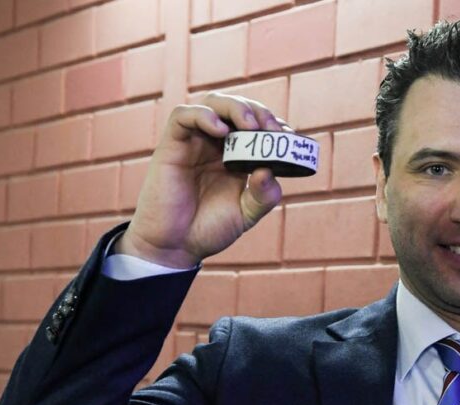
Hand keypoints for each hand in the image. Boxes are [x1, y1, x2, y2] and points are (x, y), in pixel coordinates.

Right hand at [117, 93, 289, 267]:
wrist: (174, 247)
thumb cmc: (207, 229)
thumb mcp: (245, 215)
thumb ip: (263, 196)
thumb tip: (268, 171)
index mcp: (235, 156)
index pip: (256, 125)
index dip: (273, 124)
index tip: (288, 137)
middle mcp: (215, 144)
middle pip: (237, 108)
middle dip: (259, 112)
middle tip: (271, 130)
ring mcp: (193, 142)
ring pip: (213, 103)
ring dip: (235, 108)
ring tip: (250, 127)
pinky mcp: (171, 145)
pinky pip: (183, 115)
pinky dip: (204, 115)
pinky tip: (221, 130)